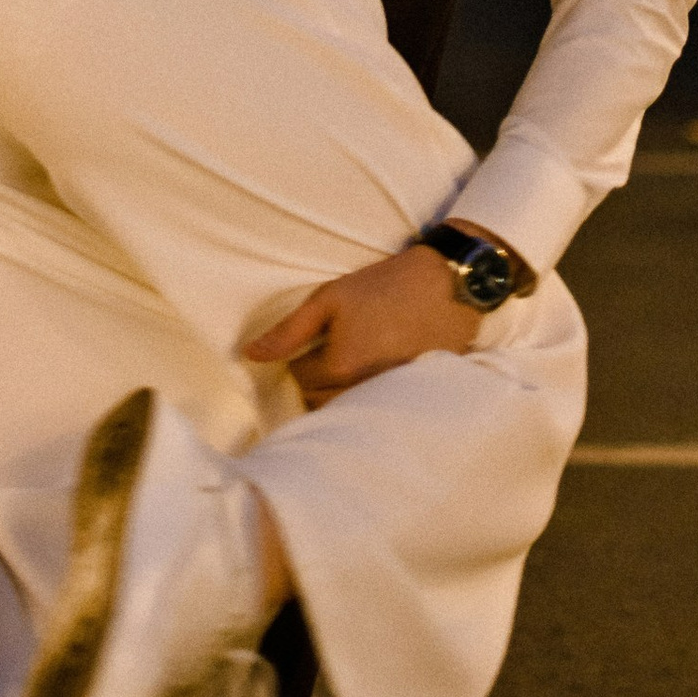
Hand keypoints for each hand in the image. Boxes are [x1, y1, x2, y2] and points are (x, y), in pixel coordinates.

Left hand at [243, 243, 483, 401]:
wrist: (446, 285)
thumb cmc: (385, 286)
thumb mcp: (330, 298)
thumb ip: (289, 331)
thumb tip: (251, 355)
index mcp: (340, 367)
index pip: (299, 381)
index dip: (297, 361)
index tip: (308, 344)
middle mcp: (363, 392)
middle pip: (320, 403)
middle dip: (315, 383)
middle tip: (325, 355)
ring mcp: (390, 400)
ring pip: (347, 411)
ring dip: (339, 395)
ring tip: (347, 366)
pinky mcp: (412, 400)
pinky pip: (377, 412)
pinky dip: (368, 401)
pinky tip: (372, 376)